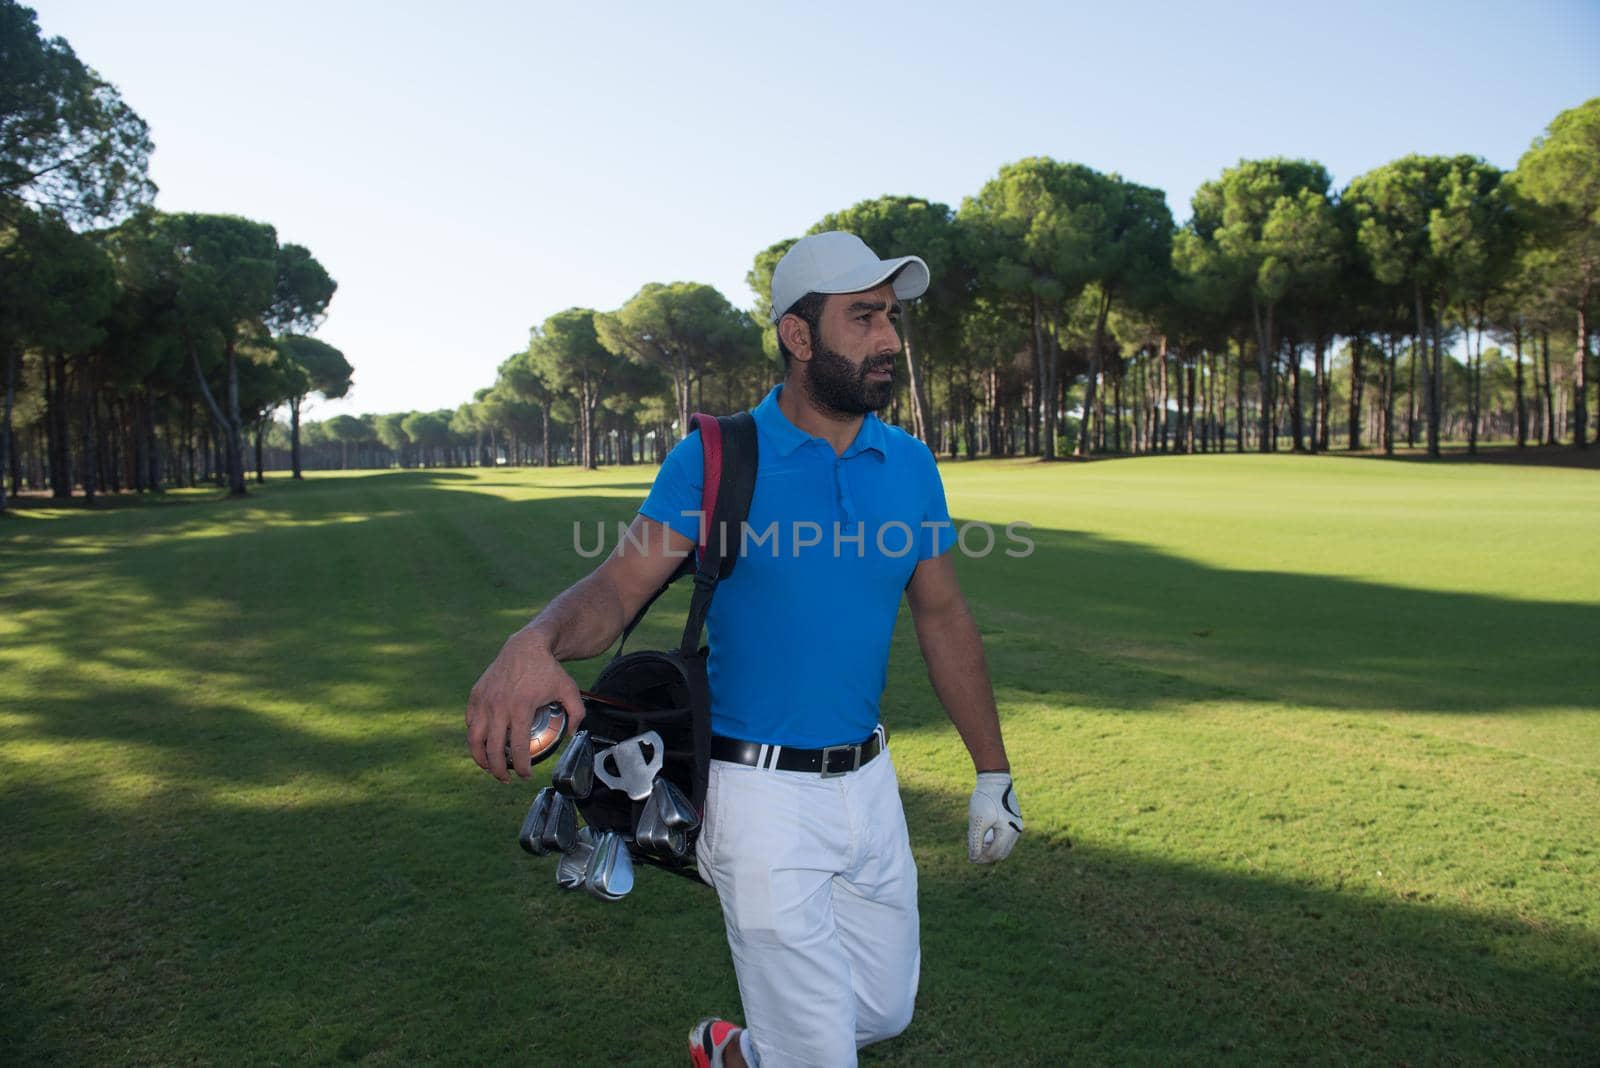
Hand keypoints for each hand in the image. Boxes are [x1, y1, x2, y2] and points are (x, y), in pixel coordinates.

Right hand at [466, 629, 585, 782]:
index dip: (521, 767)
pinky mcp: (475, 695)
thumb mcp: (569, 690)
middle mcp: (498, 707)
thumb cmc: (548, 669)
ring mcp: (484, 701)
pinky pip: (470, 722)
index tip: (526, 774)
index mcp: (520, 708)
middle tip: (507, 778)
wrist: (526, 645)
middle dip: (498, 770)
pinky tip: (483, 744)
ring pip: (474, 739)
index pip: (517, 748)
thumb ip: (576, 714)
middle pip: (492, 750)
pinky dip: (474, 737)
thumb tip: (569, 734)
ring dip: (480, 758)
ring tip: (489, 767)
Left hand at [967, 772, 1021, 862]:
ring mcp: (1016, 825)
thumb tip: (973, 858)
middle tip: (972, 853)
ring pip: (1003, 846)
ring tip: (975, 842)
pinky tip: (982, 835)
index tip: (969, 857)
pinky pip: (1005, 837)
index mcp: (1009, 831)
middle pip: (1001, 853)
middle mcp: (1016, 830)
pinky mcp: (1014, 820)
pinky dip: (994, 840)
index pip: (995, 854)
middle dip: (986, 855)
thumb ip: (975, 841)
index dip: (981, 858)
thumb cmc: (985, 798)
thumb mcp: (977, 820)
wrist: (995, 778)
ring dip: (990, 848)